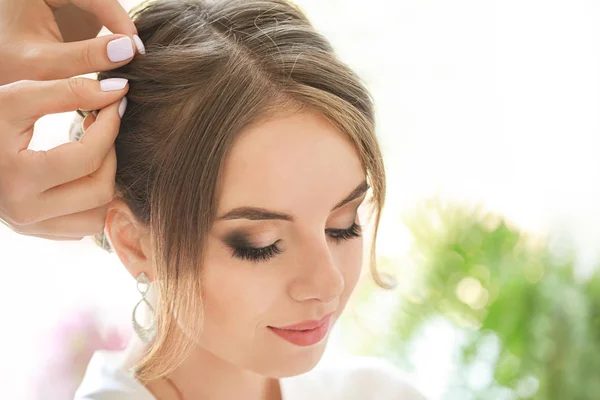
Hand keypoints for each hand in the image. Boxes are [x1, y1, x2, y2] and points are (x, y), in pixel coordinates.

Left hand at [0, 0, 142, 84]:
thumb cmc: (8, 69)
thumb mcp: (44, 64)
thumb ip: (85, 57)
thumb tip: (129, 50)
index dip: (118, 19)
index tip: (135, 50)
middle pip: (100, 1)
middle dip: (119, 27)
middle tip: (135, 57)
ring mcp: (60, 1)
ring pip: (102, 8)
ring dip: (117, 33)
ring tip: (127, 62)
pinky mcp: (68, 12)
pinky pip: (98, 19)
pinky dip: (108, 40)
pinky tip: (115, 61)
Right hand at [0, 77, 127, 239]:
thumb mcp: (16, 98)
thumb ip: (68, 91)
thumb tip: (119, 92)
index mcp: (17, 179)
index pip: (88, 157)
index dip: (111, 126)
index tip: (115, 103)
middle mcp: (25, 212)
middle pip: (100, 190)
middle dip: (110, 153)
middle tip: (102, 126)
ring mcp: (30, 227)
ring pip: (98, 216)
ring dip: (105, 179)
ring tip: (92, 148)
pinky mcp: (36, 231)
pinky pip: (84, 224)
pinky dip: (92, 198)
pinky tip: (81, 168)